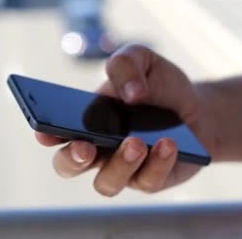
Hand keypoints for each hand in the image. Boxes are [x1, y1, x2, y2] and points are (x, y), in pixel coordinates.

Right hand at [36, 44, 205, 196]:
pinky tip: (168, 143)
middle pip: (68, 166)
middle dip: (72, 159)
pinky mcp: (150, 180)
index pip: (54, 131)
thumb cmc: (159, 86)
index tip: (44, 130)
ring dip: (120, 163)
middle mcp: (97, 149)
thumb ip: (126, 64)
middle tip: (85, 147)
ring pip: (107, 182)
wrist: (197, 108)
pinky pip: (147, 181)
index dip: (45, 133)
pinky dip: (158, 162)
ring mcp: (122, 169)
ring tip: (137, 142)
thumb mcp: (142, 60)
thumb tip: (130, 93)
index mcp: (84, 119)